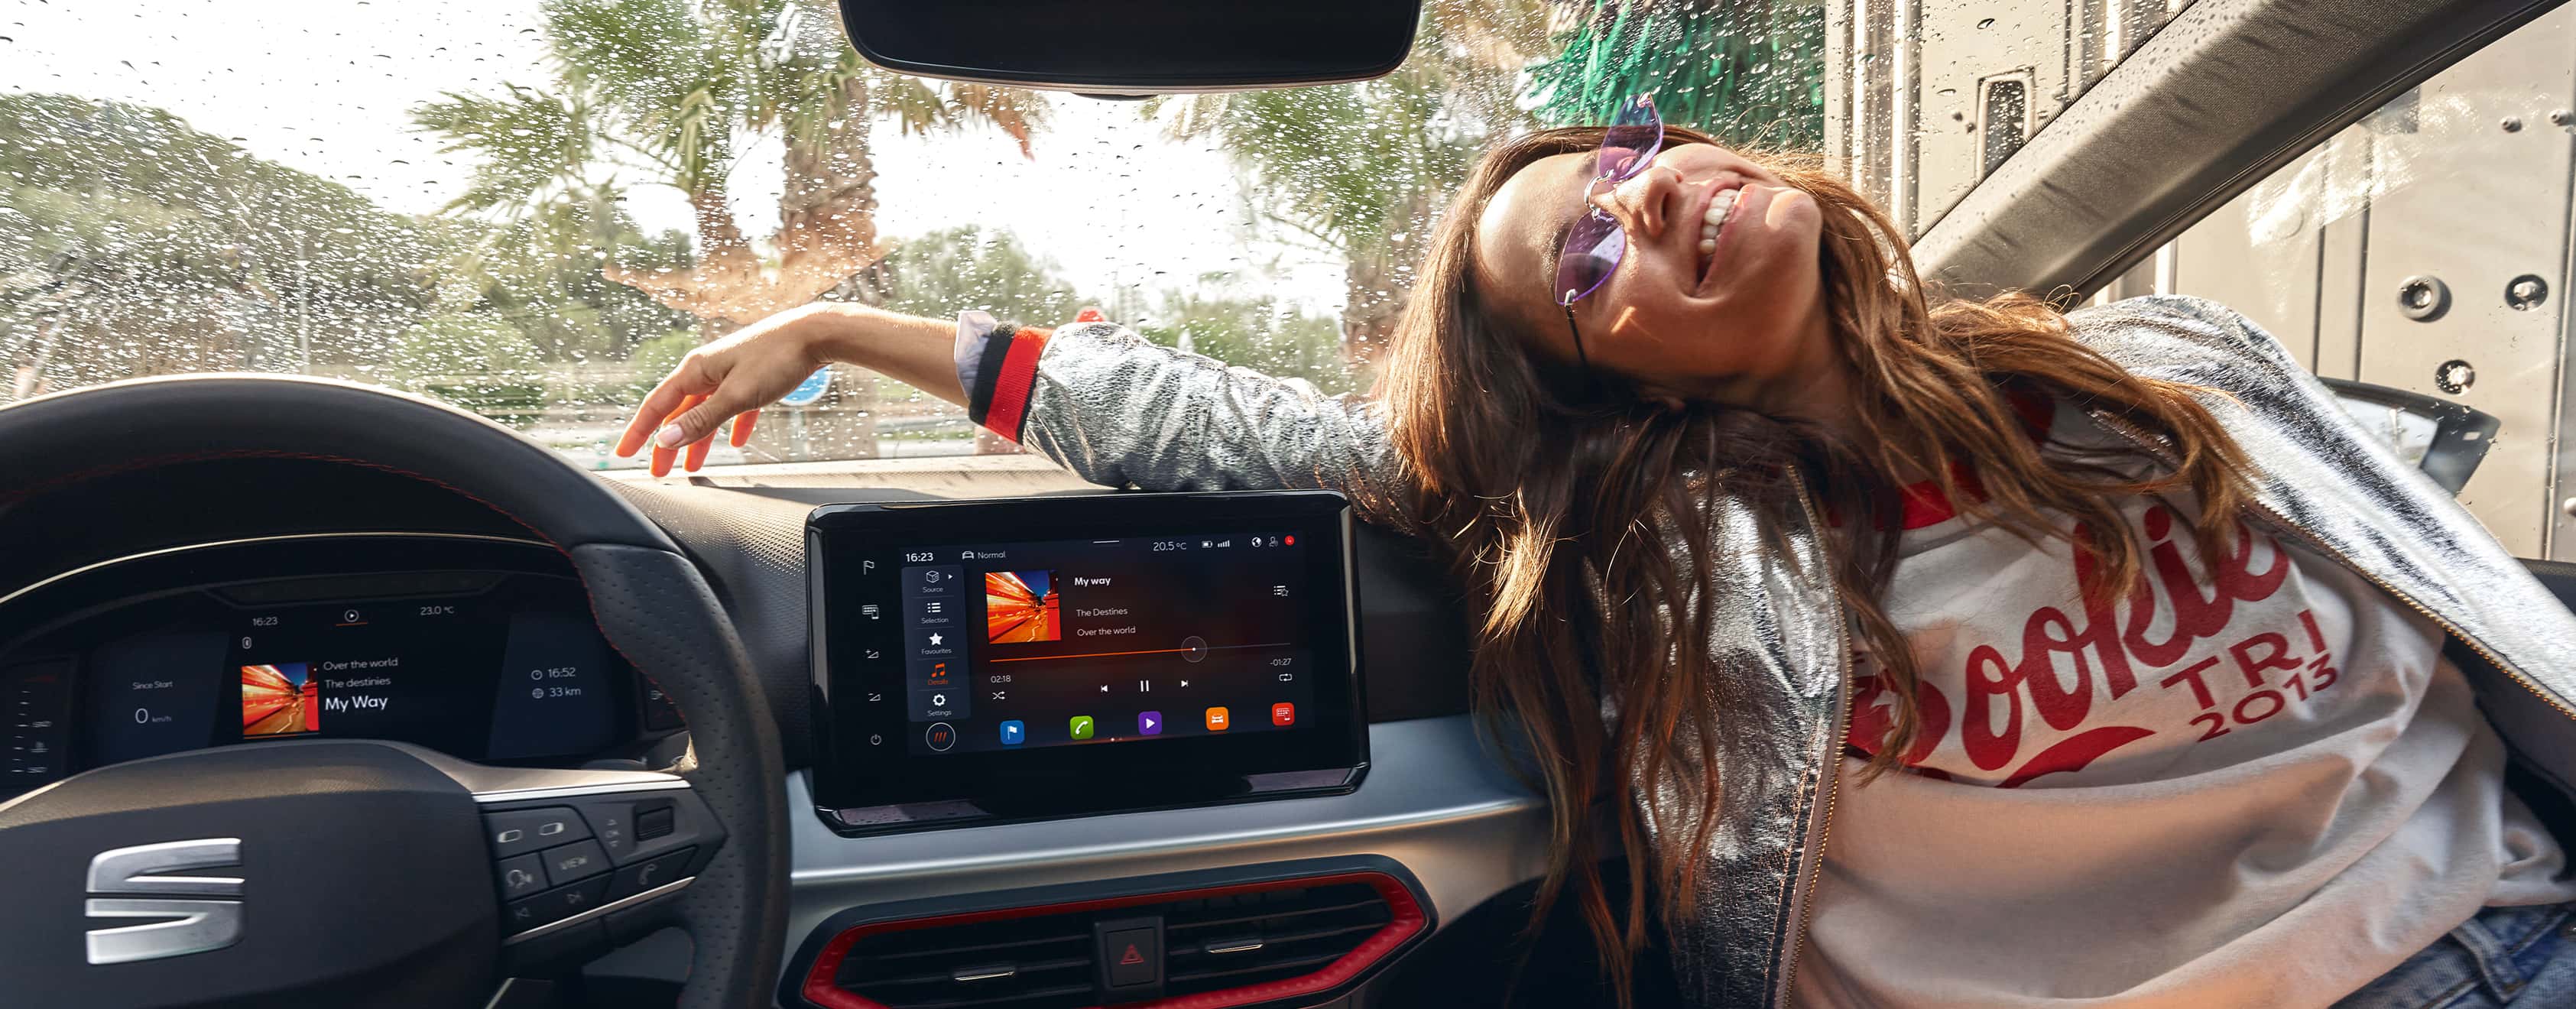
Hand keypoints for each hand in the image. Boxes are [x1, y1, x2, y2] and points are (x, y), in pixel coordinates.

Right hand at [616, 303, 858, 474]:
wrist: (816, 333)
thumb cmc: (777, 358)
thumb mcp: (737, 395)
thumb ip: (701, 420)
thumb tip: (665, 439)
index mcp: (696, 369)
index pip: (657, 405)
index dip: (639, 431)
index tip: (624, 453)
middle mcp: (708, 369)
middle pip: (679, 411)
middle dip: (668, 443)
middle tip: (659, 471)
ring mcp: (731, 372)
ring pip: (705, 411)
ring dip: (698, 439)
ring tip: (692, 465)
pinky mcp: (754, 377)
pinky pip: (735, 406)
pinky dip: (732, 425)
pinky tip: (736, 442)